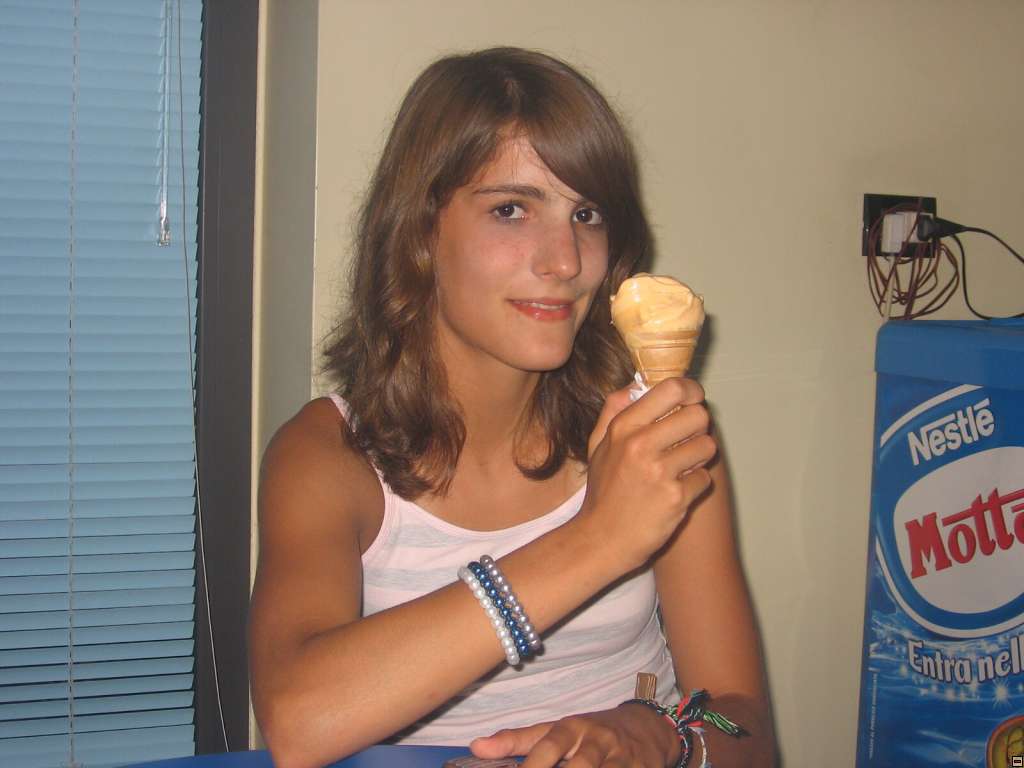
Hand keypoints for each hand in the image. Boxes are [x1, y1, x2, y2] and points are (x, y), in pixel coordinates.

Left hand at [469, 703, 679, 766]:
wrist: (647, 728)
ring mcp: (622, 759)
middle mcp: (598, 741)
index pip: (548, 745)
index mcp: (572, 728)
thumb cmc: (591, 733)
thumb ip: (517, 740)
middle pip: (579, 767)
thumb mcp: (556, 730)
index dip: (533, 765)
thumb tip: (476, 747)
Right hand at [580, 377, 715, 570]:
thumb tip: (634, 385)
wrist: (601, 540)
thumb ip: (613, 411)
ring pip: (707, 445)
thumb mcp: (597, 446)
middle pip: (698, 415)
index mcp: (623, 427)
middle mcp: (641, 444)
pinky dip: (695, 486)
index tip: (692, 399)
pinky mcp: (676, 497)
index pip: (671, 388)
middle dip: (698, 427)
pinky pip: (705, 478)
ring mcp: (659, 471)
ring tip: (682, 467)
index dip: (691, 390)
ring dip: (700, 457)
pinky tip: (677, 492)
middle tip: (687, 440)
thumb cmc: (603, 492)